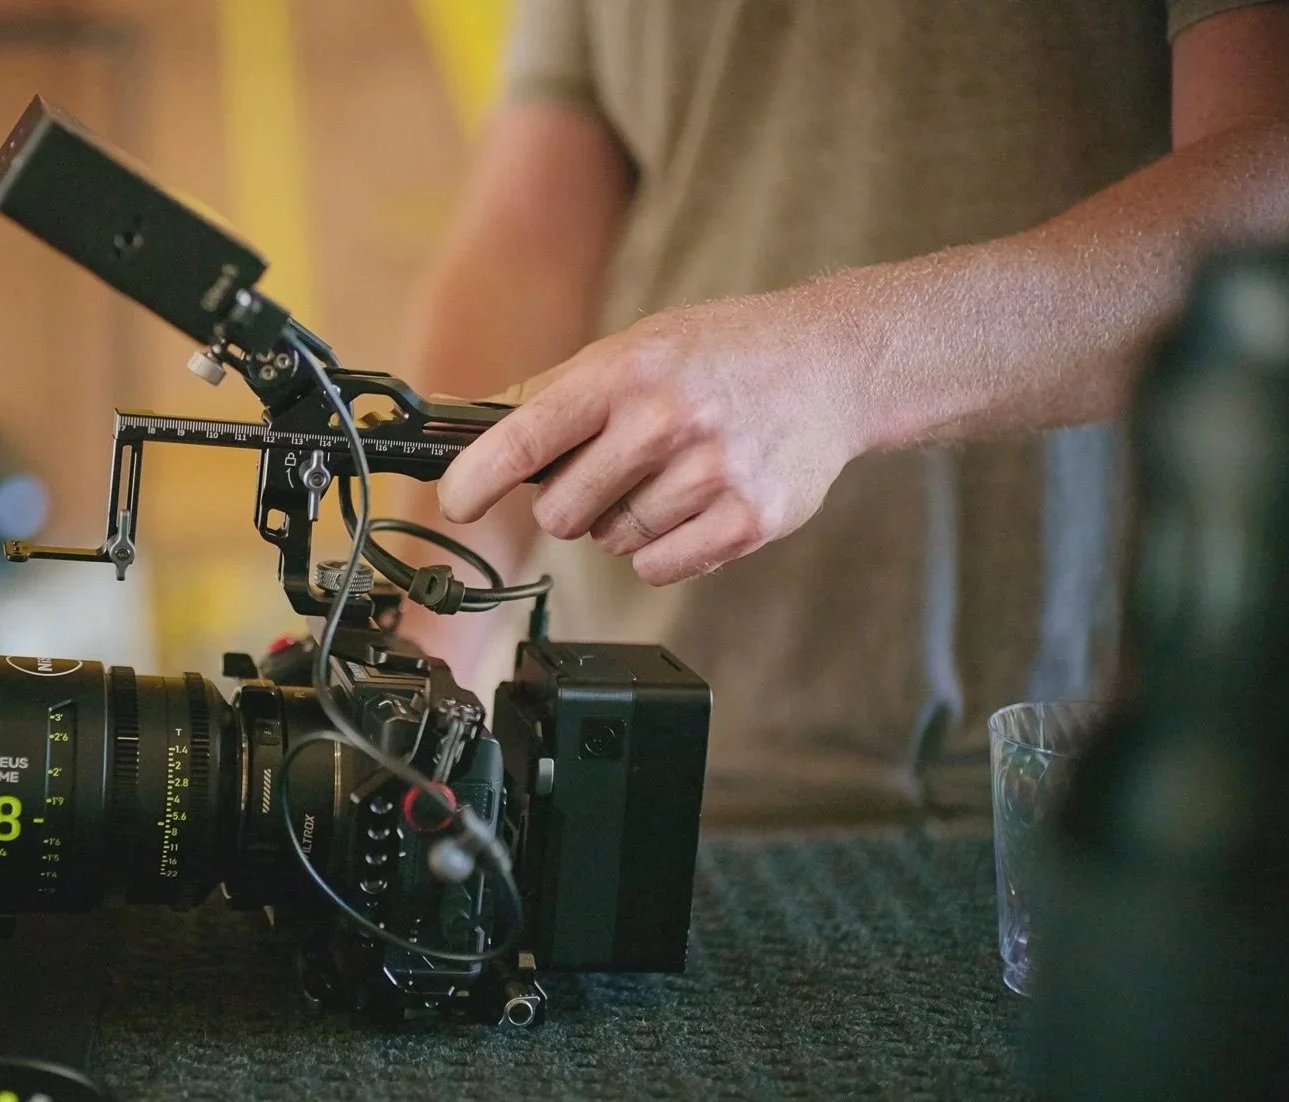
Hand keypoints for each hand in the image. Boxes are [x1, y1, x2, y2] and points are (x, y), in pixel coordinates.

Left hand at [435, 290, 871, 584]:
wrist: (833, 363)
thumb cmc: (718, 354)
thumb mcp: (635, 346)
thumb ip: (553, 393)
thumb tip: (465, 428)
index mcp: (625, 372)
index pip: (524, 439)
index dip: (475, 480)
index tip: (456, 503)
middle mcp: (664, 421)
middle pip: (559, 512)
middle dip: (569, 501)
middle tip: (609, 469)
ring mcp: (710, 474)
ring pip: (610, 542)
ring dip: (622, 521)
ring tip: (667, 474)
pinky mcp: (748, 521)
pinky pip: (657, 567)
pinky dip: (661, 549)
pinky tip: (690, 505)